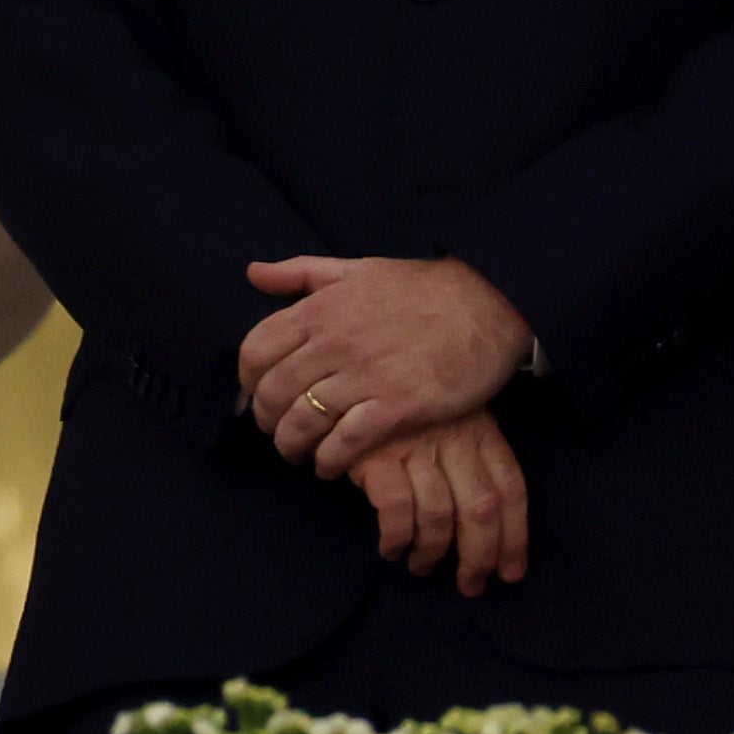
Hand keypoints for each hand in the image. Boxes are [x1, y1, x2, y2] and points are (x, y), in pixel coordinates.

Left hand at [240, 255, 531, 474]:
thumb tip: (253, 273)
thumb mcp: (355, 268)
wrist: (485, 304)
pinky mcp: (397, 405)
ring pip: (302, 420)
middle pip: (273, 391)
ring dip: (291, 444)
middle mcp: (334, 342)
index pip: (256, 349)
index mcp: (320, 308)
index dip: (247, 379)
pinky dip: (329, 459)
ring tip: (296, 452)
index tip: (254, 392)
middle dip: (264, 417)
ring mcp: (365, 375)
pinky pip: (346, 441)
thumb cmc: (420, 288)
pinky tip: (328, 466)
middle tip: (273, 430)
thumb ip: (301, 272)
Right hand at [351, 412, 533, 593]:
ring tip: (422, 567)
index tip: (510, 572)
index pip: (510, 490)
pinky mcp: (376, 454)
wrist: (354, 368)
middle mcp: (454, 439)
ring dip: (432, 553)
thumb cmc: (409, 401)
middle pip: (480, 510)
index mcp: (482, 430)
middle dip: (479, 557)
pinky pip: (394, 510)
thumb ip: (472, 456)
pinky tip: (391, 548)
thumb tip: (488, 524)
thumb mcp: (453, 414)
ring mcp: (415, 446)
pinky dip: (396, 538)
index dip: (515, 538)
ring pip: (438, 516)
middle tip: (471, 585)